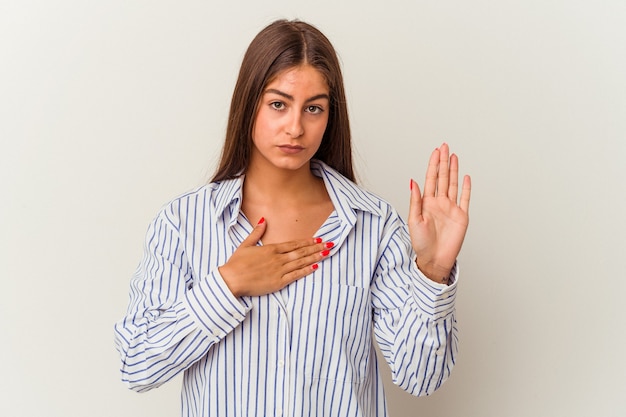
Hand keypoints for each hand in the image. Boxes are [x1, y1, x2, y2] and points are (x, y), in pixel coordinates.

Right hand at [219, 218, 332, 296]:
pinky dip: (306, 271)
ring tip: (326, 253)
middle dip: (316, 247)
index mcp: (270, 249)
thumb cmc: (236, 263)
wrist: (231, 280)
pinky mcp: (278, 282)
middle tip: (329, 244)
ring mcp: (279, 270)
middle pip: (300, 252)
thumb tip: (264, 219)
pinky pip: (295, 275)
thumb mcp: (246, 244)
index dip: (306, 241)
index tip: (317, 238)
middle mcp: (277, 258)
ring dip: (314, 257)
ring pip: (301, 262)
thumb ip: (256, 232)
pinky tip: (315, 267)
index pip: (293, 244)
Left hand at [408, 143, 470, 282]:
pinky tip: (466, 177)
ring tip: (453, 156)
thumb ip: (415, 200)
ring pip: (453, 185)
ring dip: (454, 170)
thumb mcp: (414, 220)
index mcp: (427, 203)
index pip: (431, 179)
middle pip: (443, 177)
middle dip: (443, 162)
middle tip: (445, 146)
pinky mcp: (462, 217)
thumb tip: (413, 182)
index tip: (435, 151)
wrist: (434, 259)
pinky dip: (467, 188)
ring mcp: (451, 209)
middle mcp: (439, 203)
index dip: (433, 164)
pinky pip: (465, 199)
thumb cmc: (421, 243)